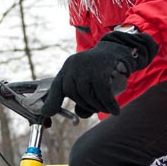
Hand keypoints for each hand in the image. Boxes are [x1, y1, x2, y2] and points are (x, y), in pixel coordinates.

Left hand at [41, 31, 157, 118]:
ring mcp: (87, 66)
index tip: (47, 113)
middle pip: (74, 94)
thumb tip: (79, 115)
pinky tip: (115, 110)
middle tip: (97, 109)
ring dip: (98, 106)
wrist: (119, 50)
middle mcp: (74, 65)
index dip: (52, 101)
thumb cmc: (102, 69)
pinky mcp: (101, 69)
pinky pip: (102, 93)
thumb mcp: (87, 81)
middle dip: (86, 105)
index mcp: (68, 67)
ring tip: (107, 108)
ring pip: (87, 95)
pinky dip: (109, 104)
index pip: (57, 86)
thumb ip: (82, 99)